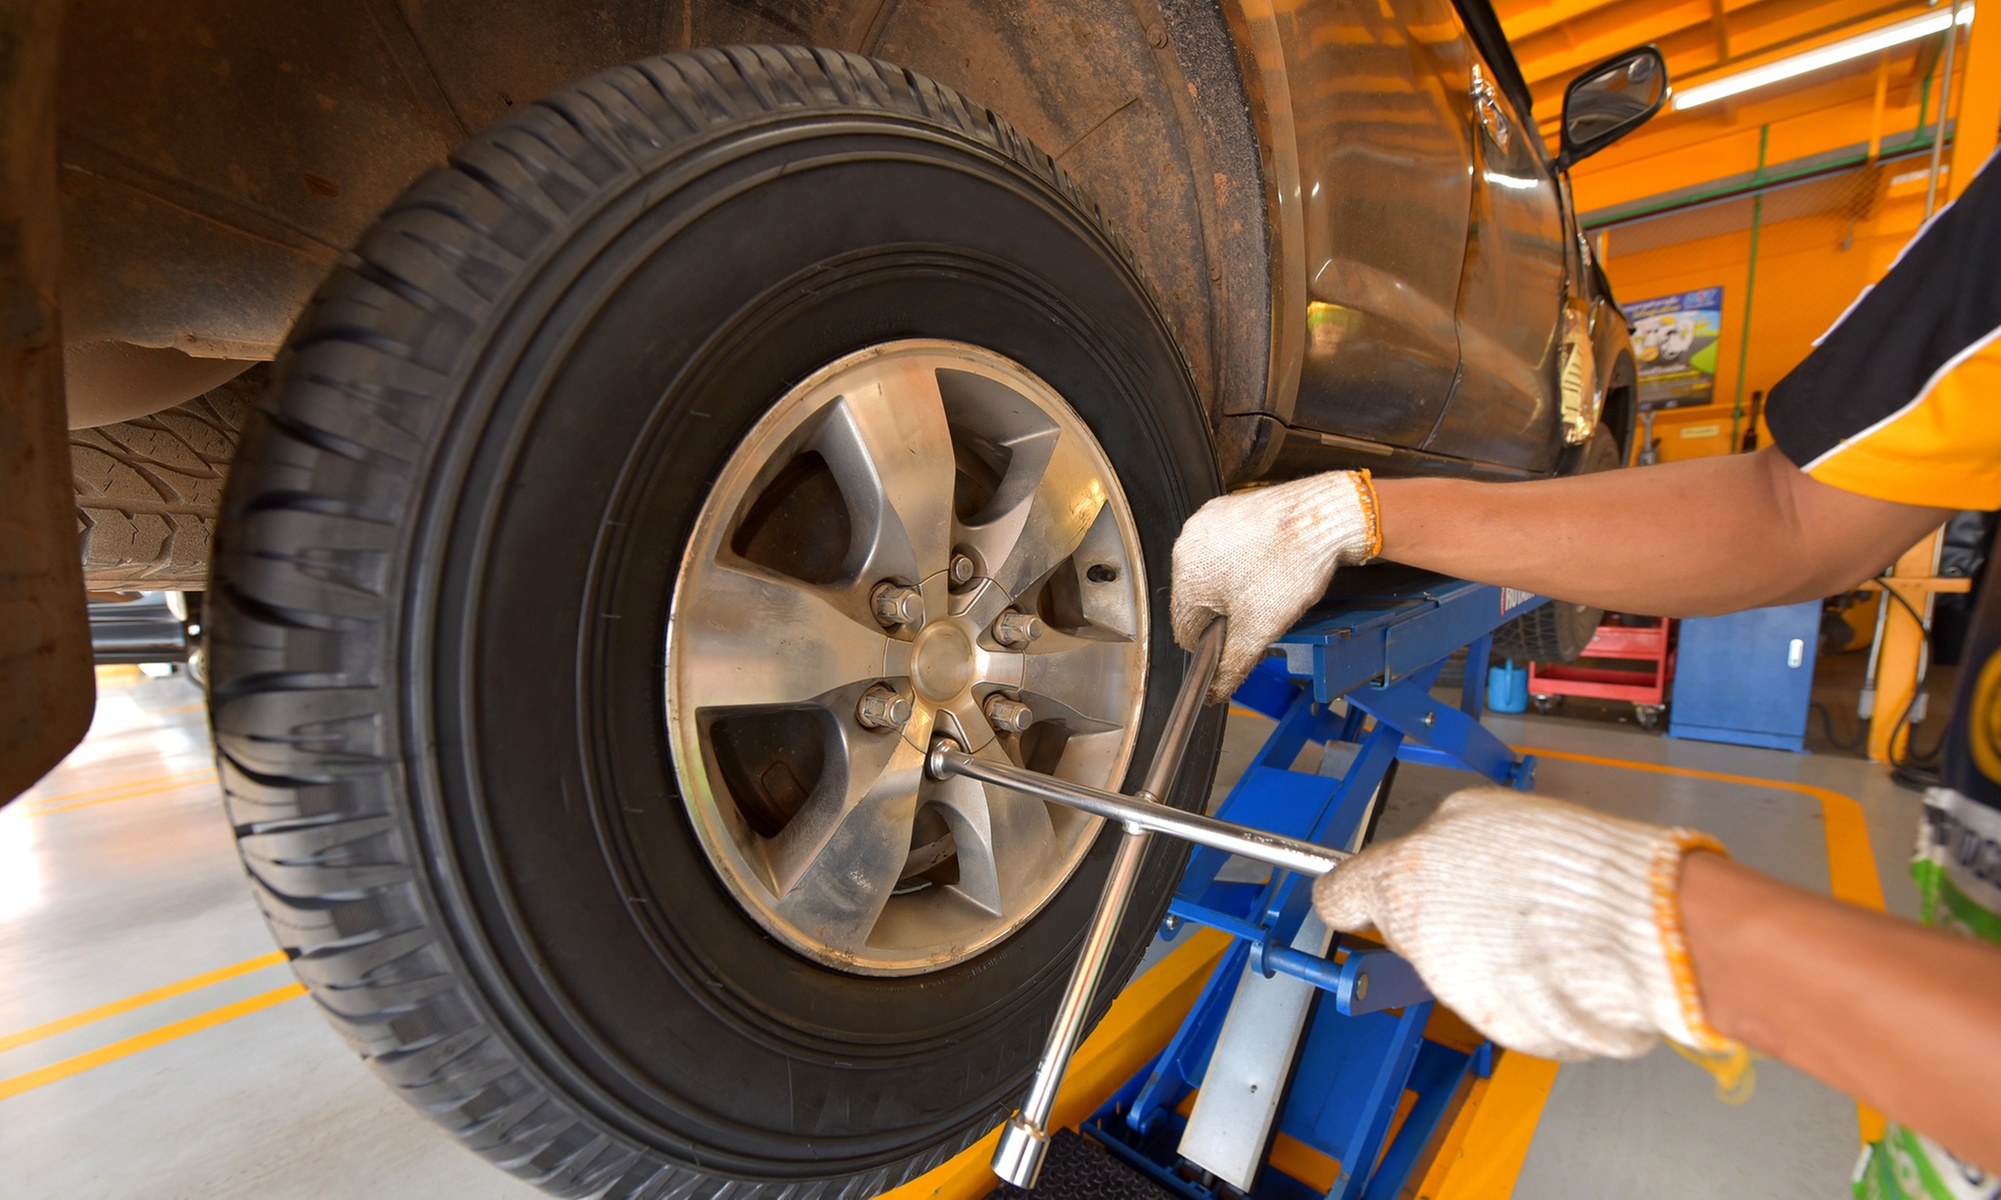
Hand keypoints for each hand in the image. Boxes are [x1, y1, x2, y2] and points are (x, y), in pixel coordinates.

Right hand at [1170, 471, 1376, 702]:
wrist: (1321, 517)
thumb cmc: (1290, 566)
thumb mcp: (1259, 630)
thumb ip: (1232, 665)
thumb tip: (1216, 692)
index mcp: (1185, 577)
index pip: (1187, 630)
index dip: (1217, 642)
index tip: (1243, 637)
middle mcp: (1186, 545)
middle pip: (1197, 600)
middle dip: (1226, 612)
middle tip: (1262, 610)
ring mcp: (1205, 523)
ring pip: (1210, 574)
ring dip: (1233, 587)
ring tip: (1268, 583)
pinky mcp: (1224, 509)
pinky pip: (1223, 548)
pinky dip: (1241, 559)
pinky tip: (1267, 561)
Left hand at [1312, 788, 1739, 1062]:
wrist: (1634, 923)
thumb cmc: (1564, 861)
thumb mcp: (1481, 811)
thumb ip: (1438, 838)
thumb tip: (1429, 852)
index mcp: (1401, 883)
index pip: (1339, 896)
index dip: (1350, 892)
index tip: (1355, 893)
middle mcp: (1420, 944)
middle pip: (1405, 931)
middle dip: (1435, 914)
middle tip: (1487, 892)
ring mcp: (1459, 993)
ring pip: (1455, 967)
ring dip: (1484, 947)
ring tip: (1537, 919)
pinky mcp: (1503, 1029)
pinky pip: (1500, 1000)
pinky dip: (1521, 983)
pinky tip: (1555, 954)